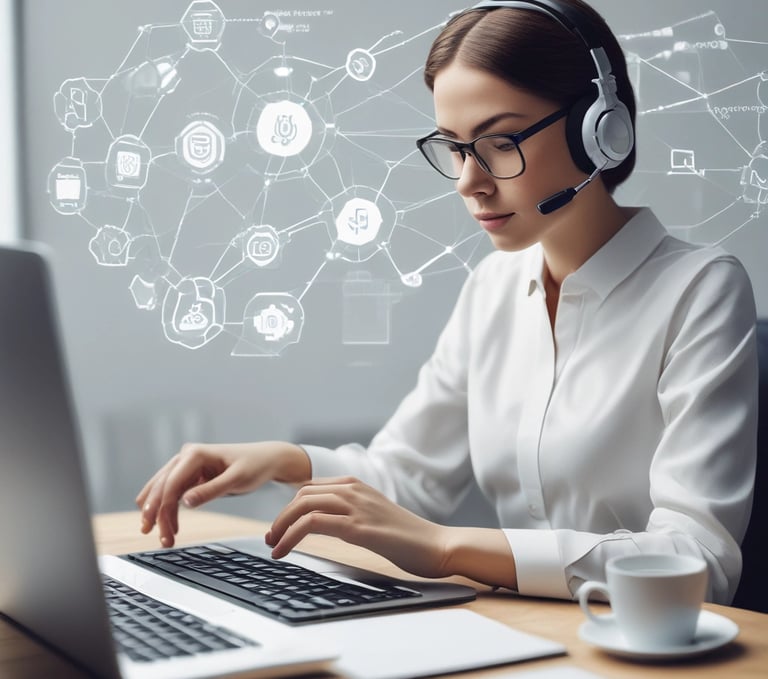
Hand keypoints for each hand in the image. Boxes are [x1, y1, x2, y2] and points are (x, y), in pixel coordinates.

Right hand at [136, 441, 309, 546]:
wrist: (265, 459)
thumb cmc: (254, 466)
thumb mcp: (236, 479)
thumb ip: (211, 490)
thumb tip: (185, 501)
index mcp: (195, 453)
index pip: (171, 482)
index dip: (162, 506)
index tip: (159, 528)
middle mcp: (186, 456)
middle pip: (162, 486)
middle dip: (156, 512)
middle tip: (156, 537)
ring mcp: (187, 465)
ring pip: (163, 490)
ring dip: (159, 513)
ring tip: (162, 537)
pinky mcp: (191, 474)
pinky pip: (173, 492)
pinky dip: (169, 509)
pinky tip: (170, 526)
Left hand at [265, 476, 450, 578]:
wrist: (437, 545)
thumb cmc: (409, 536)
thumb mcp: (374, 515)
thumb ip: (352, 511)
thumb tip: (326, 521)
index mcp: (356, 484)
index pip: (309, 487)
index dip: (289, 507)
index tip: (279, 527)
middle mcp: (353, 489)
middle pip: (301, 494)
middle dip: (280, 516)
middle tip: (271, 538)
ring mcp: (356, 506)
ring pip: (303, 506)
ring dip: (281, 526)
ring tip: (273, 546)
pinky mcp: (358, 527)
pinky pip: (313, 524)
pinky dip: (291, 536)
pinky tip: (283, 550)